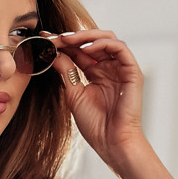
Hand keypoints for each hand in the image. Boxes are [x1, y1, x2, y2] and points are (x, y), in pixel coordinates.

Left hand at [51, 29, 146, 172]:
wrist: (112, 142)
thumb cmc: (95, 124)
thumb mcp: (73, 93)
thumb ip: (66, 71)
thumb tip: (53, 52)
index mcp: (96, 73)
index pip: (79, 51)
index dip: (62, 43)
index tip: (44, 39)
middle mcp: (109, 67)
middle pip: (92, 41)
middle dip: (72, 37)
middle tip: (55, 37)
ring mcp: (121, 68)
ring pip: (107, 39)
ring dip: (86, 36)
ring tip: (68, 40)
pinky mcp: (132, 71)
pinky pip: (120, 48)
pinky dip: (103, 44)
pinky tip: (87, 48)